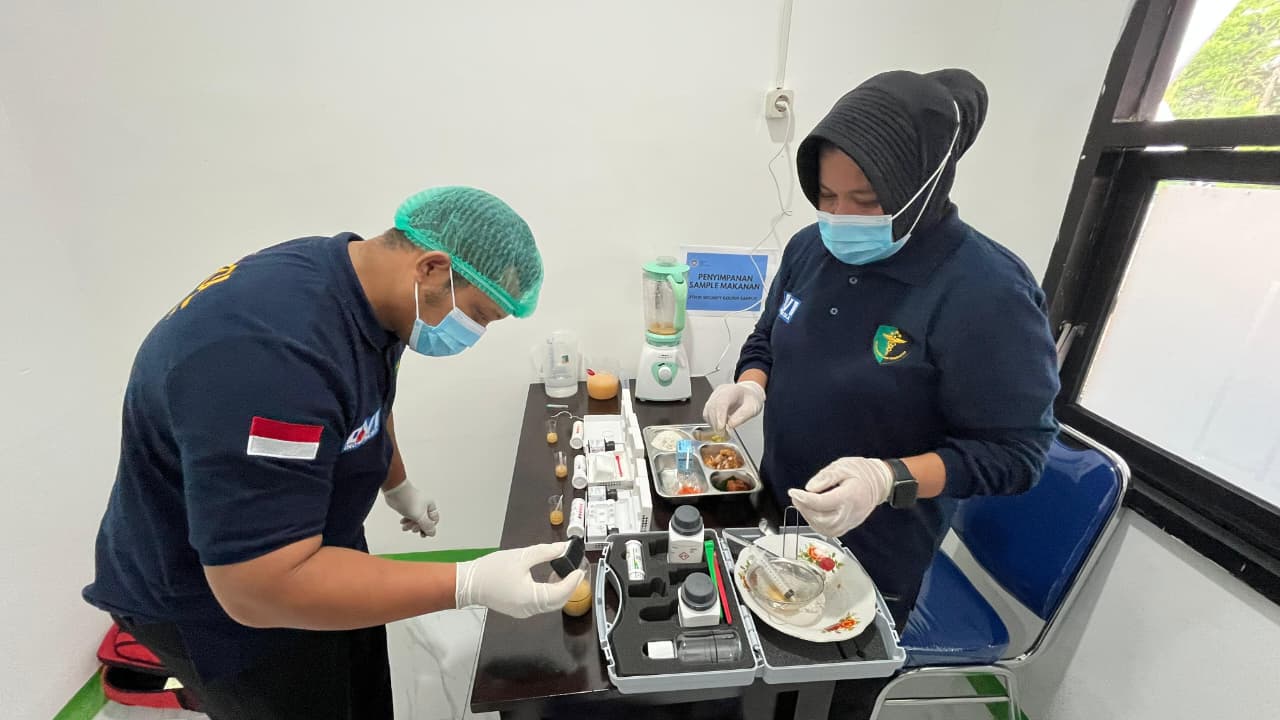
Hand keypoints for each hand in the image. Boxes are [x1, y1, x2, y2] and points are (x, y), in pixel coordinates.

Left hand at [382, 480, 439, 537]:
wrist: (395, 492)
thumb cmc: (408, 500)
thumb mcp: (420, 516)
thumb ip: (427, 526)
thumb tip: (432, 533)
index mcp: (430, 506)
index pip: (434, 520)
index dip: (429, 528)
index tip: (423, 533)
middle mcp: (424, 506)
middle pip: (424, 521)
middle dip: (418, 527)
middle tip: (413, 529)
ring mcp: (416, 506)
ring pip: (416, 520)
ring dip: (410, 525)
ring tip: (405, 528)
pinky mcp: (408, 507)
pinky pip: (409, 516)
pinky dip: (406, 521)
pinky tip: (402, 523)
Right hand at [455, 542, 586, 618]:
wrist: (468, 583)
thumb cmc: (491, 570)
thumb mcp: (521, 556)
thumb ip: (545, 552)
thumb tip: (563, 548)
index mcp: (530, 598)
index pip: (560, 593)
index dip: (573, 581)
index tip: (579, 569)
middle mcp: (529, 609)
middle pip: (558, 601)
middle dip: (569, 586)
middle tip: (575, 569)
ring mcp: (524, 612)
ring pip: (550, 604)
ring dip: (559, 589)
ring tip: (562, 570)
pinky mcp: (520, 610)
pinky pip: (541, 604)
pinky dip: (549, 593)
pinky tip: (549, 578)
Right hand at [702, 380, 765, 430]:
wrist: (748, 394)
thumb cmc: (751, 400)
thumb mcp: (753, 408)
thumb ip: (743, 416)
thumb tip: (730, 425)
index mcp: (732, 391)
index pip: (721, 402)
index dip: (720, 416)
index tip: (721, 428)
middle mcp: (720, 392)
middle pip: (713, 408)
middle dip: (717, 423)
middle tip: (724, 434)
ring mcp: (714, 397)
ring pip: (708, 411)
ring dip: (714, 424)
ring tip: (723, 432)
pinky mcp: (711, 403)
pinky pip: (707, 414)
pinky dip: (712, 422)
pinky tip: (719, 426)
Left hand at [787, 457, 893, 536]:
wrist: (880, 483)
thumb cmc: (862, 473)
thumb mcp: (843, 466)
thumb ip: (826, 477)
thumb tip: (810, 488)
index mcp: (850, 496)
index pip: (823, 502)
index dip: (805, 498)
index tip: (793, 492)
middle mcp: (851, 513)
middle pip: (823, 520)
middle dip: (805, 510)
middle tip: (796, 497)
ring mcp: (851, 521)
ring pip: (826, 529)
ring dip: (810, 518)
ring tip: (802, 504)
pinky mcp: (849, 525)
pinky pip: (830, 531)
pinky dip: (817, 524)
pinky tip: (811, 513)